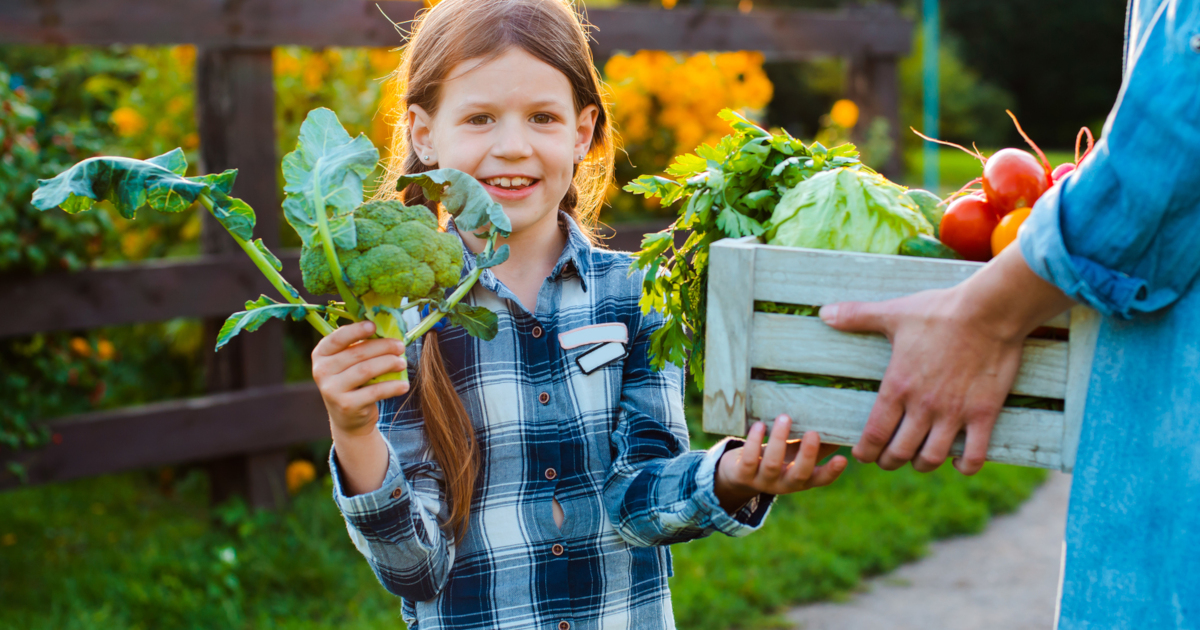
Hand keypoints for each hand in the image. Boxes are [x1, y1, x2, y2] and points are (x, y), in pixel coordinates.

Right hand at [311, 320, 409, 437]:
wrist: (348, 417)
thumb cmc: (353, 381)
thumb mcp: (349, 363)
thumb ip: (360, 346)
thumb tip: (388, 329)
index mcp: (321, 354)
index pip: (337, 338)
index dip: (356, 330)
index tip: (374, 326)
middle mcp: (322, 371)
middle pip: (357, 354)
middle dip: (383, 347)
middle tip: (400, 347)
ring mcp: (332, 390)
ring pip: (366, 370)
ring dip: (389, 364)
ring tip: (403, 363)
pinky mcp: (346, 406)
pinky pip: (374, 391)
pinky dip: (392, 387)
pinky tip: (404, 385)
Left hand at [714, 416, 846, 513]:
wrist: (738, 476)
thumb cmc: (775, 459)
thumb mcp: (795, 453)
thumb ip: (815, 444)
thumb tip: (840, 427)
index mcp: (801, 479)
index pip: (820, 479)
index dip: (832, 472)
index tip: (843, 459)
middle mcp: (784, 483)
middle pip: (799, 474)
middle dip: (807, 454)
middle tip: (813, 433)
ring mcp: (763, 482)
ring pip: (772, 464)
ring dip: (779, 439)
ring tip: (784, 417)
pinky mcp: (743, 475)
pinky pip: (749, 459)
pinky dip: (754, 441)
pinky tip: (760, 425)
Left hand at [819, 245, 1073, 474]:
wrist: (990, 309)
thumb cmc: (939, 311)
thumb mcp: (893, 313)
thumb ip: (857, 317)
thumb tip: (824, 313)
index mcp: (897, 386)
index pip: (873, 436)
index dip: (865, 452)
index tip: (862, 454)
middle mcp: (922, 406)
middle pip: (898, 453)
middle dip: (889, 461)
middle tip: (888, 458)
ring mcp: (954, 413)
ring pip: (931, 458)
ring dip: (922, 464)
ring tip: (919, 459)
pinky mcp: (984, 414)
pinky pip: (974, 455)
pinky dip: (964, 466)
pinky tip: (957, 460)